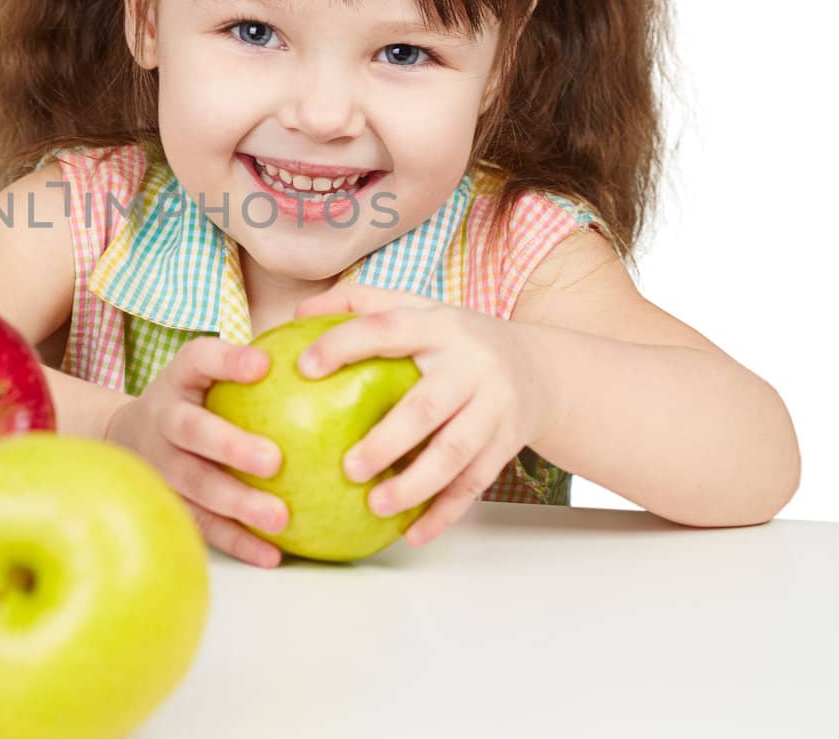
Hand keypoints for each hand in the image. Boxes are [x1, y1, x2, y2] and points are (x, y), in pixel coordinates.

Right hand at [103, 336, 289, 568]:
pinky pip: (204, 525)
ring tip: (279, 518)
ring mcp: (162, 465)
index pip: (199, 360)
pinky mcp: (171, 503)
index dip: (227, 361)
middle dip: (231, 446)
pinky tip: (272, 554)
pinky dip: (237, 541)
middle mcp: (164, 419)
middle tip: (274, 460)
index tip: (262, 365)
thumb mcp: (208, 370)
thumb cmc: (194, 398)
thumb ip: (251, 360)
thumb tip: (321, 344)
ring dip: (238, 503)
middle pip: (193, 431)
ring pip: (197, 485)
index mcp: (180, 378)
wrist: (130, 437)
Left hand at [290, 283, 557, 545]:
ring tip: (376, 506)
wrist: (540, 368)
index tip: (304, 367)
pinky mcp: (507, 443)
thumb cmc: (454, 340)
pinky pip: (474, 484)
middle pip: (428, 406)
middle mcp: (470, 365)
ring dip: (416, 485)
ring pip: (455, 453)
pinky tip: (413, 535)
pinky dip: (444, 513)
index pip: (389, 328)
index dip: (345, 344)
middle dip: (388, 440)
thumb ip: (359, 304)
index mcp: (438, 326)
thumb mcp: (417, 309)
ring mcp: (494, 406)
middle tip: (347, 467)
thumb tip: (298, 313)